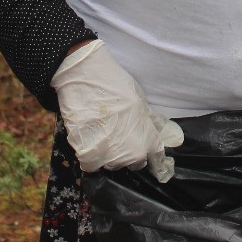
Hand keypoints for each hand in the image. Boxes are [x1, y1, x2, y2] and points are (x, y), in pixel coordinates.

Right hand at [52, 40, 182, 181]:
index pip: (156, 160)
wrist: (85, 77)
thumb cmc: (115, 84)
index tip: (153, 164)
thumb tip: (153, 131)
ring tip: (100, 132)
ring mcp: (109, 157)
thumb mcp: (140, 101)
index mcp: (148, 140)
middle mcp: (131, 154)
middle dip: (126, 152)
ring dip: (107, 154)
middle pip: (131, 162)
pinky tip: (87, 137)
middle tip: (116, 133)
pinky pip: (90, 164)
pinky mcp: (88, 156)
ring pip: (110, 163)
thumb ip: (146, 122)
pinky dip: (89, 154)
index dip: (155, 162)